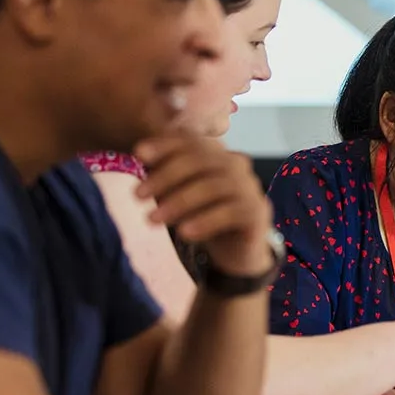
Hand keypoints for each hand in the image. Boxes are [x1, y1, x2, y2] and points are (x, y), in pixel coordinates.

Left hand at [135, 135, 272, 276]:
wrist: (237, 253)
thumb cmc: (205, 218)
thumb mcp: (180, 195)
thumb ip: (165, 177)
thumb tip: (141, 155)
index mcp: (220, 155)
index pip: (194, 142)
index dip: (166, 145)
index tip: (139, 154)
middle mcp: (238, 166)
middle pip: (201, 161)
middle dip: (165, 177)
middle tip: (137, 196)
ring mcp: (251, 188)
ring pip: (213, 187)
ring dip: (178, 202)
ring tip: (151, 220)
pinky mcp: (257, 213)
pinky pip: (230, 212)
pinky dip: (204, 221)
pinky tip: (184, 234)